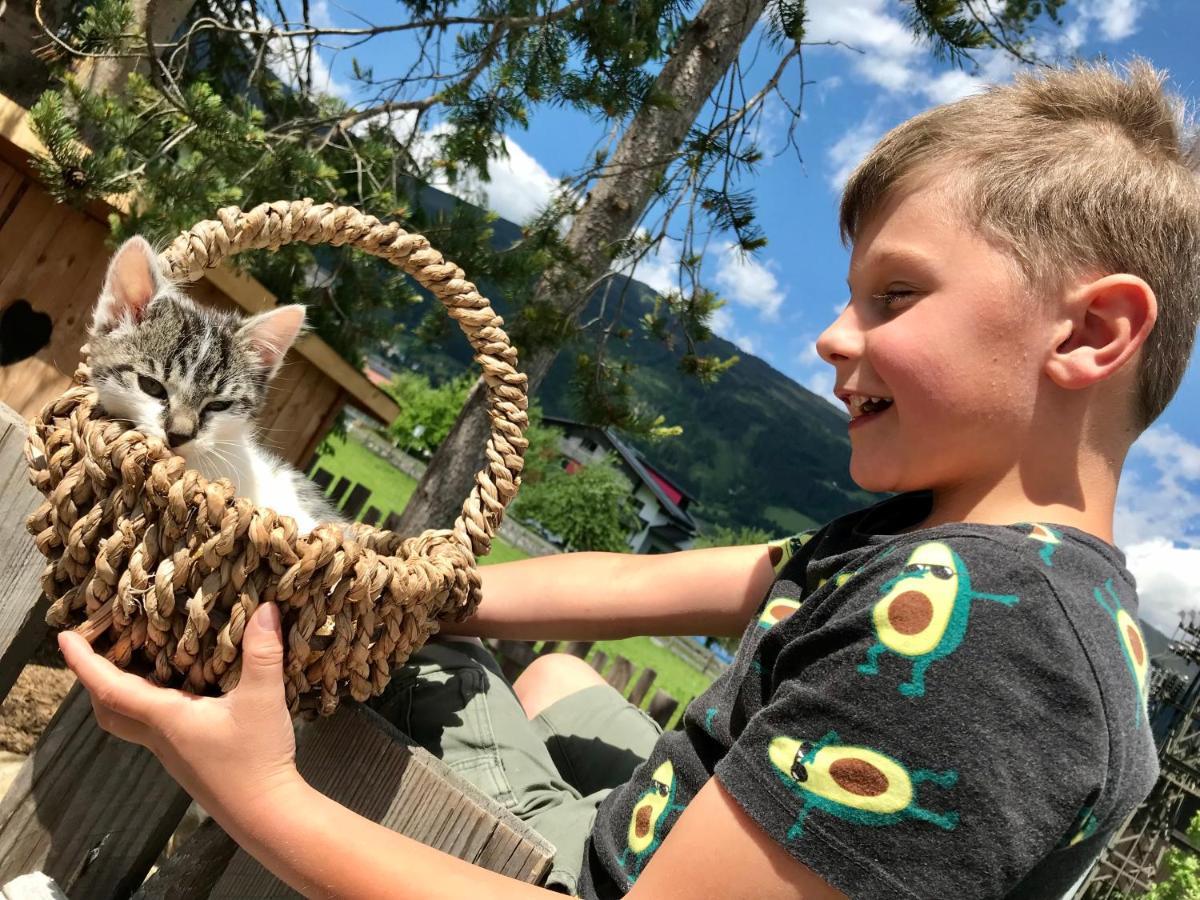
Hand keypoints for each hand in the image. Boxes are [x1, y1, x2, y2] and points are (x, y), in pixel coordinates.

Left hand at [59, 602, 299, 818]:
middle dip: (95, 679)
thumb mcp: (262, 700)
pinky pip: (152, 725)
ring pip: (128, 719)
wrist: (264, 813)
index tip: (65, 637)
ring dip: (119, 690)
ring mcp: (171, 750)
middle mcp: (159, 735)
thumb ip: (262, 654)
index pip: (110, 688)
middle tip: (97, 649)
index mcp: (165, 718)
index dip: (84, 661)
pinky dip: (148, 701)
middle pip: (108, 709)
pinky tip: (176, 689)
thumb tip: (264, 608)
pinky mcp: (186, 757)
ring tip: (133, 661)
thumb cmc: (255, 758)